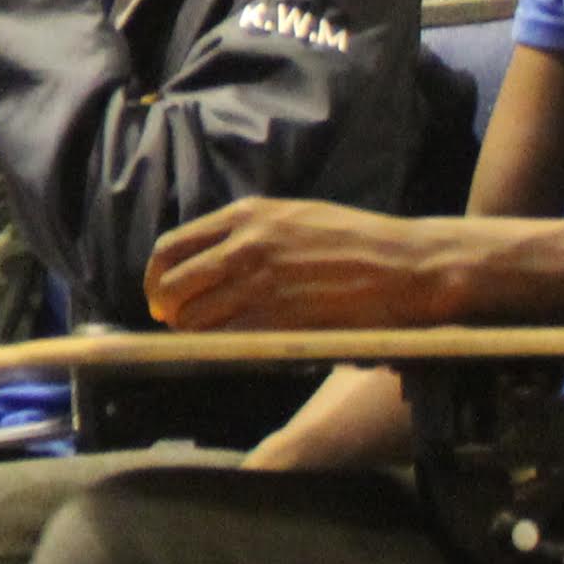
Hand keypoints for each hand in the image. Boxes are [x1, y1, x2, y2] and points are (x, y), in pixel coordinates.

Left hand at [143, 197, 477, 330]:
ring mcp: (261, 282)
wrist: (405, 265)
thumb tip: (210, 260)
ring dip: (194, 333)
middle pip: (173, 284)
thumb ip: (250, 232)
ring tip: (209, 338)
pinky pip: (228, 339)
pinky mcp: (280, 317)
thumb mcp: (294, 216)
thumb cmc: (356, 242)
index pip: (172, 247)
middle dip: (168, 310)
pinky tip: (234, 347)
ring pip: (195, 318)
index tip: (162, 296)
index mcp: (246, 216)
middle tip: (177, 325)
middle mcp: (245, 245)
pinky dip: (221, 347)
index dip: (159, 277)